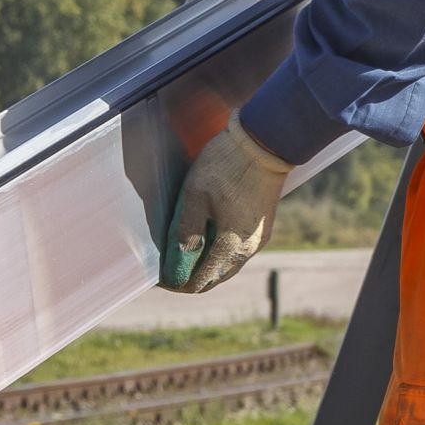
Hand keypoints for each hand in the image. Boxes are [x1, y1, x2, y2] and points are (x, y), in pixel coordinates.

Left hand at [163, 121, 290, 291]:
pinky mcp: (262, 226)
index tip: (160, 278)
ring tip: (184, 257)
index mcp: (231, 246)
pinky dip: (219, 254)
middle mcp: (248, 249)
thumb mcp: (195, 197)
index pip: (200, 281)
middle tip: (169, 271)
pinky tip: (206, 242)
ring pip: (228, 265)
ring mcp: (258, 238)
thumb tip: (177, 266)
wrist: (265, 141)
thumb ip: (186, 232)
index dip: (177, 283)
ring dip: (206, 266)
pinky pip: (237, 251)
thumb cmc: (226, 165)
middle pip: (215, 277)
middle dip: (191, 278)